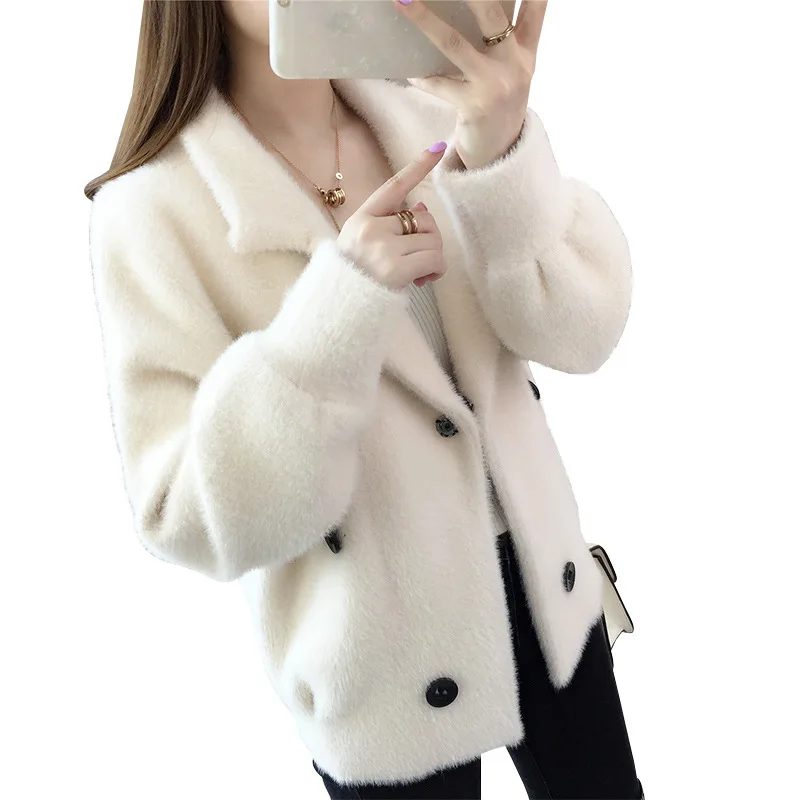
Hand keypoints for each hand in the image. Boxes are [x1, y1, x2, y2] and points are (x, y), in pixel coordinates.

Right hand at [336, 143, 448, 292]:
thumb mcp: (362, 246)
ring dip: (433, 258)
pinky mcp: (395, 268)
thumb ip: (389, 226)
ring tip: (418, 273)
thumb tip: (423, 208)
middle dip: (429, 239)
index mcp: (361, 219)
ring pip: (433, 240)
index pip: (394, 186)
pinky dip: (436, 271)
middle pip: (423, 218)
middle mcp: (371, 229)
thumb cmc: (354, 280)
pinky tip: (422, 280)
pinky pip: (435, 259)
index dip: (418, 167)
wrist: (339, 309)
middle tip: (419, 261)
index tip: (439, 149)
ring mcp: (382, 248)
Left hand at [394, 0, 547, 169]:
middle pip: (494, 15)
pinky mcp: (474, 106)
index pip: (536, 7)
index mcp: (527, 50)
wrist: (500, 153)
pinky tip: (408, 72)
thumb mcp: (513, 69)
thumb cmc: (499, 104)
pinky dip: (421, 77)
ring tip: (402, 0)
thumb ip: (506, 39)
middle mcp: (515, 64)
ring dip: (425, 21)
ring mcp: (495, 85)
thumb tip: (472, 8)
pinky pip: (439, 84)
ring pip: (455, 44)